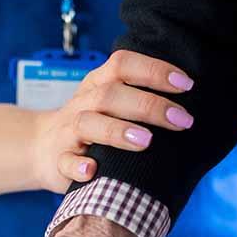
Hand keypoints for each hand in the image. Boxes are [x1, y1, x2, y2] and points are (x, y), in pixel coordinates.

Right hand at [33, 50, 195, 192]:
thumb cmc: (94, 125)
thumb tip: (195, 103)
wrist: (41, 147)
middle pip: (111, 95)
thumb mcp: (113, 104)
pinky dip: (78, 166)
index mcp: (99, 84)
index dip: (154, 70)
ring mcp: (69, 132)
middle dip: (149, 106)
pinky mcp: (59, 161)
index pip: (123, 65)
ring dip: (117, 131)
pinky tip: (93, 171)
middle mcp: (84, 103)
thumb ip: (143, 98)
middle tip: (182, 120)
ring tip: (146, 142)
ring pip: (87, 124)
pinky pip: (65, 161)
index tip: (186, 85)